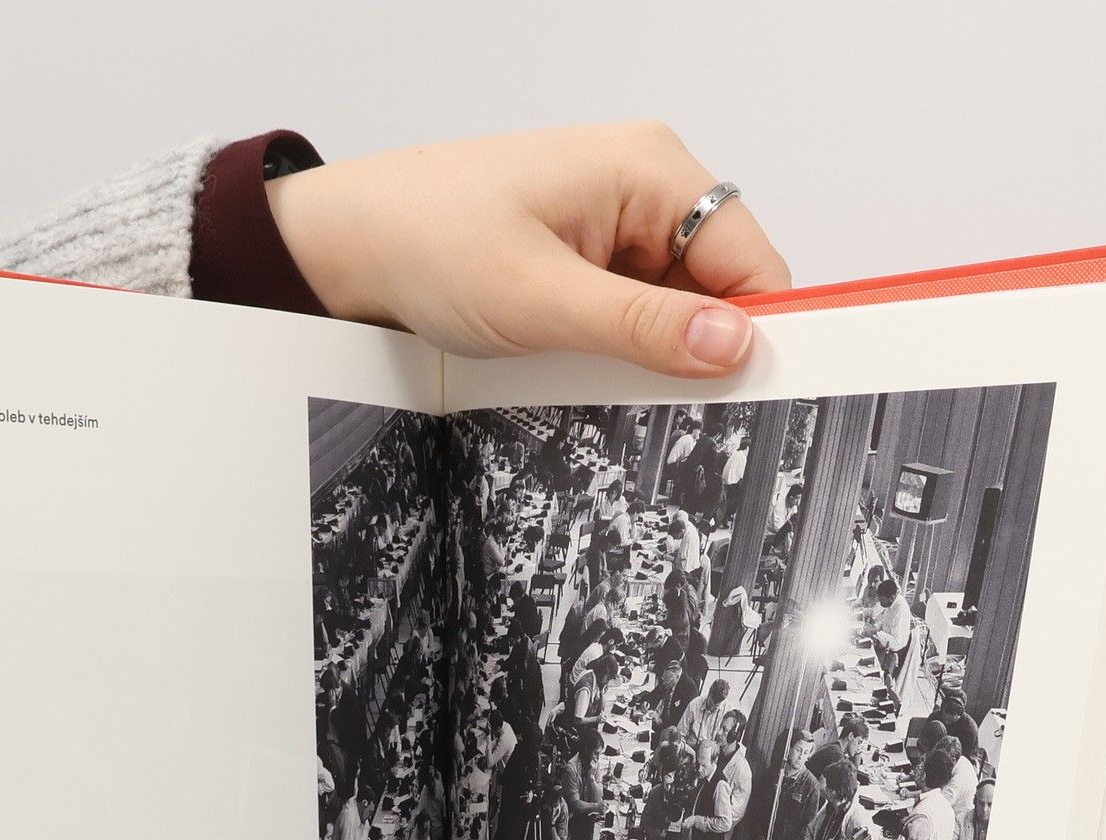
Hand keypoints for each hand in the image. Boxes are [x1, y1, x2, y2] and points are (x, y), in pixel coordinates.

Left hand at [268, 122, 790, 378]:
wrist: (348, 245)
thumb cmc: (427, 241)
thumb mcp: (540, 298)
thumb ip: (642, 325)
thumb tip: (733, 345)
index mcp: (649, 169)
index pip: (750, 258)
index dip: (756, 329)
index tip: (746, 397)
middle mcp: (643, 187)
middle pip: (718, 286)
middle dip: (697, 348)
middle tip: (662, 404)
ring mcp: (614, 225)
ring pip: (674, 309)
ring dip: (652, 354)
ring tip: (599, 377)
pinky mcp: (587, 261)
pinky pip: (632, 314)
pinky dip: (619, 350)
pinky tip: (584, 369)